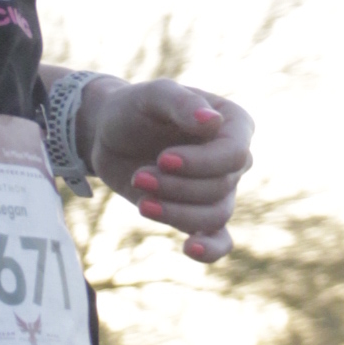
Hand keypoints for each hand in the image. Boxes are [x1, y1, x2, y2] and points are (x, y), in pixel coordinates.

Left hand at [84, 79, 254, 262]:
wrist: (110, 135)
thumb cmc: (135, 108)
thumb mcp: (152, 95)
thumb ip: (181, 102)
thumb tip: (213, 121)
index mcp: (233, 124)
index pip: (234, 155)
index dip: (200, 163)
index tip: (163, 159)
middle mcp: (233, 159)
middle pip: (220, 187)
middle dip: (176, 187)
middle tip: (139, 176)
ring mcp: (220, 189)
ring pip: (215, 216)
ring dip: (175, 212)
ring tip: (142, 202)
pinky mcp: (199, 213)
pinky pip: (220, 240)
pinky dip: (210, 249)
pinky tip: (189, 248)